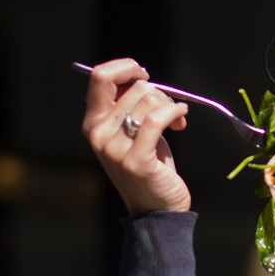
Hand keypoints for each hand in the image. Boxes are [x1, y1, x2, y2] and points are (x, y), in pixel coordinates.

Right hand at [80, 58, 191, 215]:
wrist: (157, 208)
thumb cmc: (149, 164)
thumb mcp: (131, 131)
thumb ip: (127, 105)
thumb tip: (140, 76)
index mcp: (92, 124)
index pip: (99, 77)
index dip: (126, 67)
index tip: (144, 75)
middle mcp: (98, 135)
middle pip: (134, 87)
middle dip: (159, 92)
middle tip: (170, 108)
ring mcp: (115, 149)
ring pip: (148, 101)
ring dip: (170, 105)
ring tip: (177, 121)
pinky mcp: (136, 161)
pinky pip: (158, 120)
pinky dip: (175, 112)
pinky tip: (182, 118)